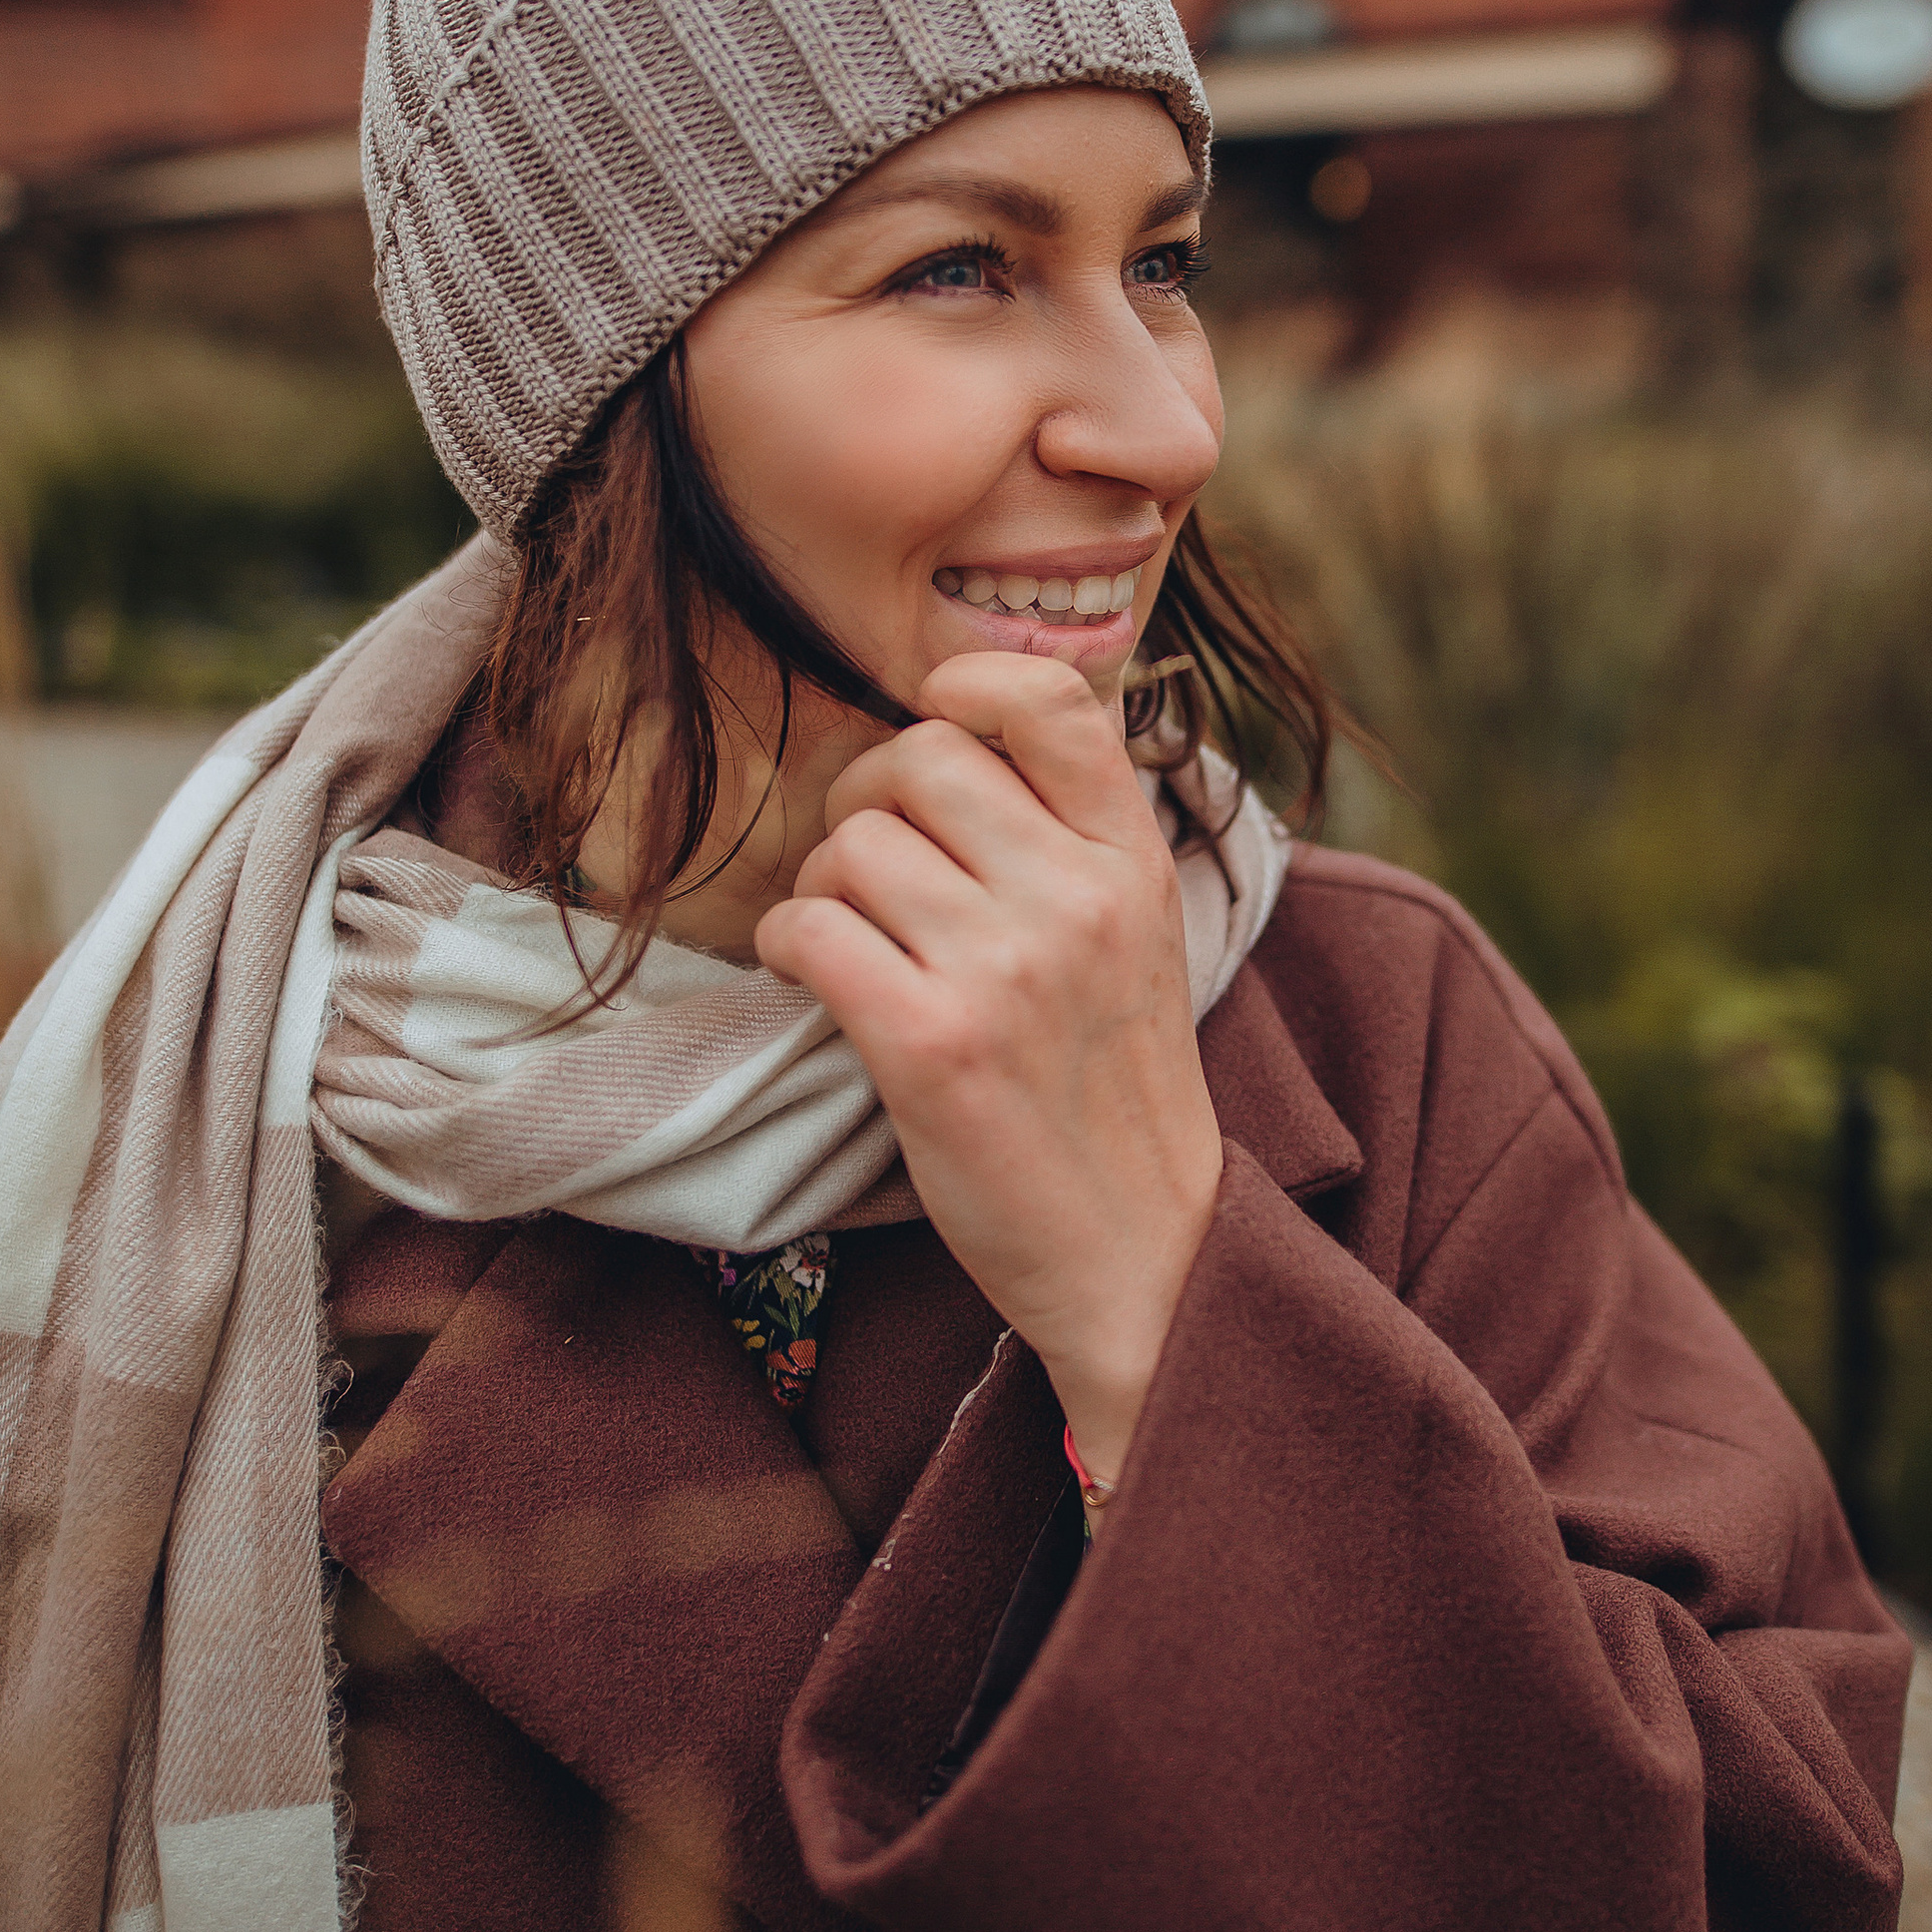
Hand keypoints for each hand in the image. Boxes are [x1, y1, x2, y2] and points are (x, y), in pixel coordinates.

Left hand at [754, 655, 1224, 1478]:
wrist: (1143, 1252)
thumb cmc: (1115, 1091)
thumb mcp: (1136, 939)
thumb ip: (1070, 837)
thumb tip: (950, 730)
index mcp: (1134, 861)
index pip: (1051, 697)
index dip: (969, 679)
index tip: (935, 716)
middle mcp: (1077, 899)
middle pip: (919, 756)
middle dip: (866, 798)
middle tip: (867, 865)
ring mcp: (1006, 970)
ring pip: (851, 845)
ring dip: (823, 888)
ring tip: (852, 944)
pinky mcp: (931, 1045)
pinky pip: (809, 928)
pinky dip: (788, 948)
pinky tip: (816, 982)